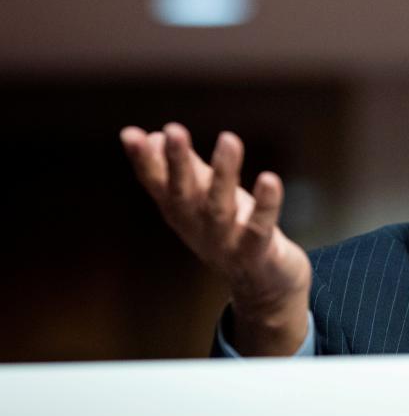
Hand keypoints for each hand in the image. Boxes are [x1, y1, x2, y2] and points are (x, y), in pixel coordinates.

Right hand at [120, 122, 310, 354]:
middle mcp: (197, 228)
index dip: (144, 161)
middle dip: (177, 163)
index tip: (130, 134)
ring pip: (220, 208)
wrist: (265, 285)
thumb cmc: (232, 232)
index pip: (157, 184)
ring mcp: (225, 244)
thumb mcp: (204, 199)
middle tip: (172, 131)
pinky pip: (259, 229)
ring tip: (229, 139)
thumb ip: (185, 169)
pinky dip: (265, 206)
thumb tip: (155, 134)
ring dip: (223, 173)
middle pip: (183, 194)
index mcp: (181, 213)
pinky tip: (270, 180)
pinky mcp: (256, 253)